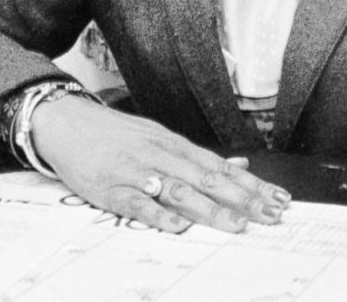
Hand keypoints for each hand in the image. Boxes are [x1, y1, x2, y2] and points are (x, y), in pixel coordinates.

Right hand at [30, 96, 290, 233]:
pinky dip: (158, 214)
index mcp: (176, 145)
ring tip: (237, 225)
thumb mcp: (162, 138)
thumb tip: (240, 165)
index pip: (221, 167)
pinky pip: (138, 203)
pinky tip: (177, 225)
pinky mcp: (112, 187)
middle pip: (208, 178)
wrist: (69, 122)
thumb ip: (199, 157)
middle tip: (271, 214)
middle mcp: (162, 156)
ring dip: (210, 209)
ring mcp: (138, 171)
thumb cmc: (118, 135)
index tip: (278, 198)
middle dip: (243, 198)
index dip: (252, 184)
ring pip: (179, 190)